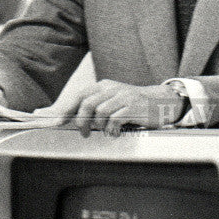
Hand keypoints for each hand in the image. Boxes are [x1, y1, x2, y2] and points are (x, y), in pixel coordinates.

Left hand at [54, 80, 185, 136]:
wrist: (160, 102)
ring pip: (100, 112)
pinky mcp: (133, 107)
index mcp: (104, 85)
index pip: (80, 94)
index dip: (67, 108)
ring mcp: (124, 96)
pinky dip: (112, 130)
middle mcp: (112, 88)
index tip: (58, 121)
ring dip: (100, 127)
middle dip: (82, 121)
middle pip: (87, 103)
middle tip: (85, 133)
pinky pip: (115, 120)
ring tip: (106, 132)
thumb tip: (69, 116)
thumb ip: (94, 105)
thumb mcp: (112, 100)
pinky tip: (116, 133)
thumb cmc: (132, 105)